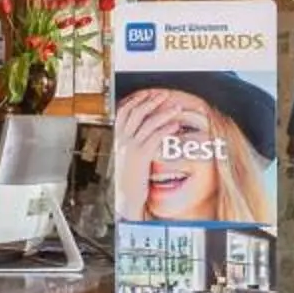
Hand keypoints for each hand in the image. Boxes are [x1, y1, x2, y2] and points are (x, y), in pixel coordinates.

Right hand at [114, 88, 224, 221]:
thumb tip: (145, 130)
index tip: (149, 93)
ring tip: (176, 107)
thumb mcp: (127, 158)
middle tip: (165, 95)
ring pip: (148, 123)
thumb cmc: (130, 179)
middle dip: (152, 101)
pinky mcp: (141, 157)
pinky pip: (155, 137)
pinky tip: (176, 126)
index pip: (123, 112)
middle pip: (137, 113)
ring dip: (164, 112)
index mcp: (117, 139)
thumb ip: (132, 143)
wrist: (127, 199)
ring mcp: (130, 148)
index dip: (136, 100)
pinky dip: (166, 129)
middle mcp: (122, 141)